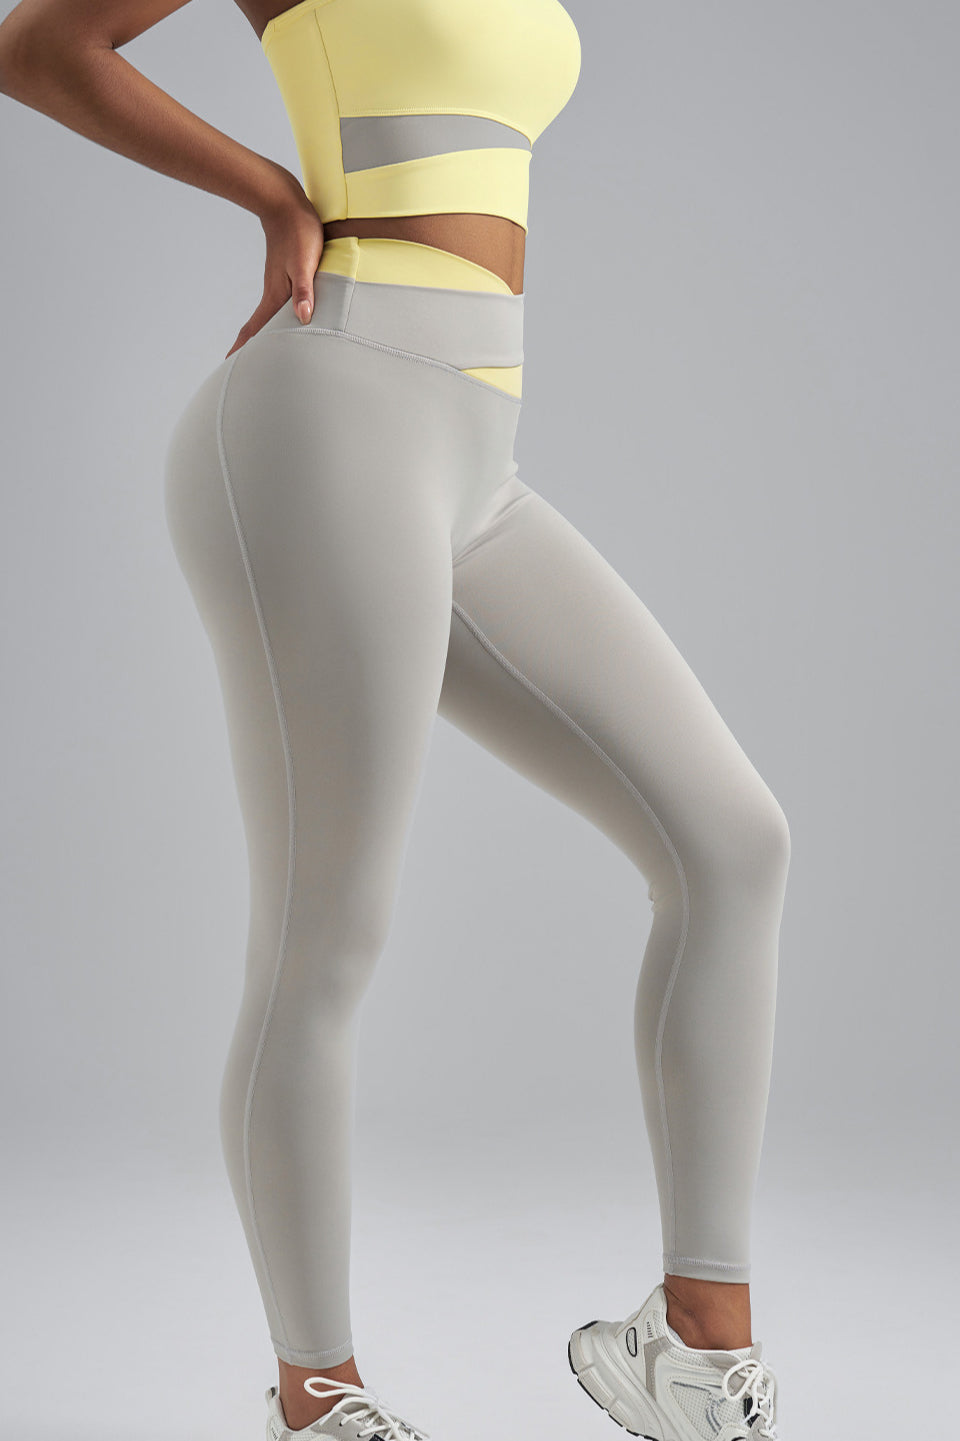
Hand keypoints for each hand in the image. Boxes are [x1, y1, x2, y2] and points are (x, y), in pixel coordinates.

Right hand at [225, 169, 323, 358]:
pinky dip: (273, 321)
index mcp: (275, 295)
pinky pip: (277, 307)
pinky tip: (282, 324)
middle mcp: (273, 294)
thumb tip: (302, 317)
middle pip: (258, 329)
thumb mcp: (305, 263)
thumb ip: (304, 290)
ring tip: (259, 353)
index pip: (256, 329)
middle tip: (241, 369)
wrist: (286, 204)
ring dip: (261, 336)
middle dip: (249, 350)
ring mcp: (277, 285)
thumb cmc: (299, 232)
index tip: (231, 365)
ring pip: (267, 318)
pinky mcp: (284, 277)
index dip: (243, 348)